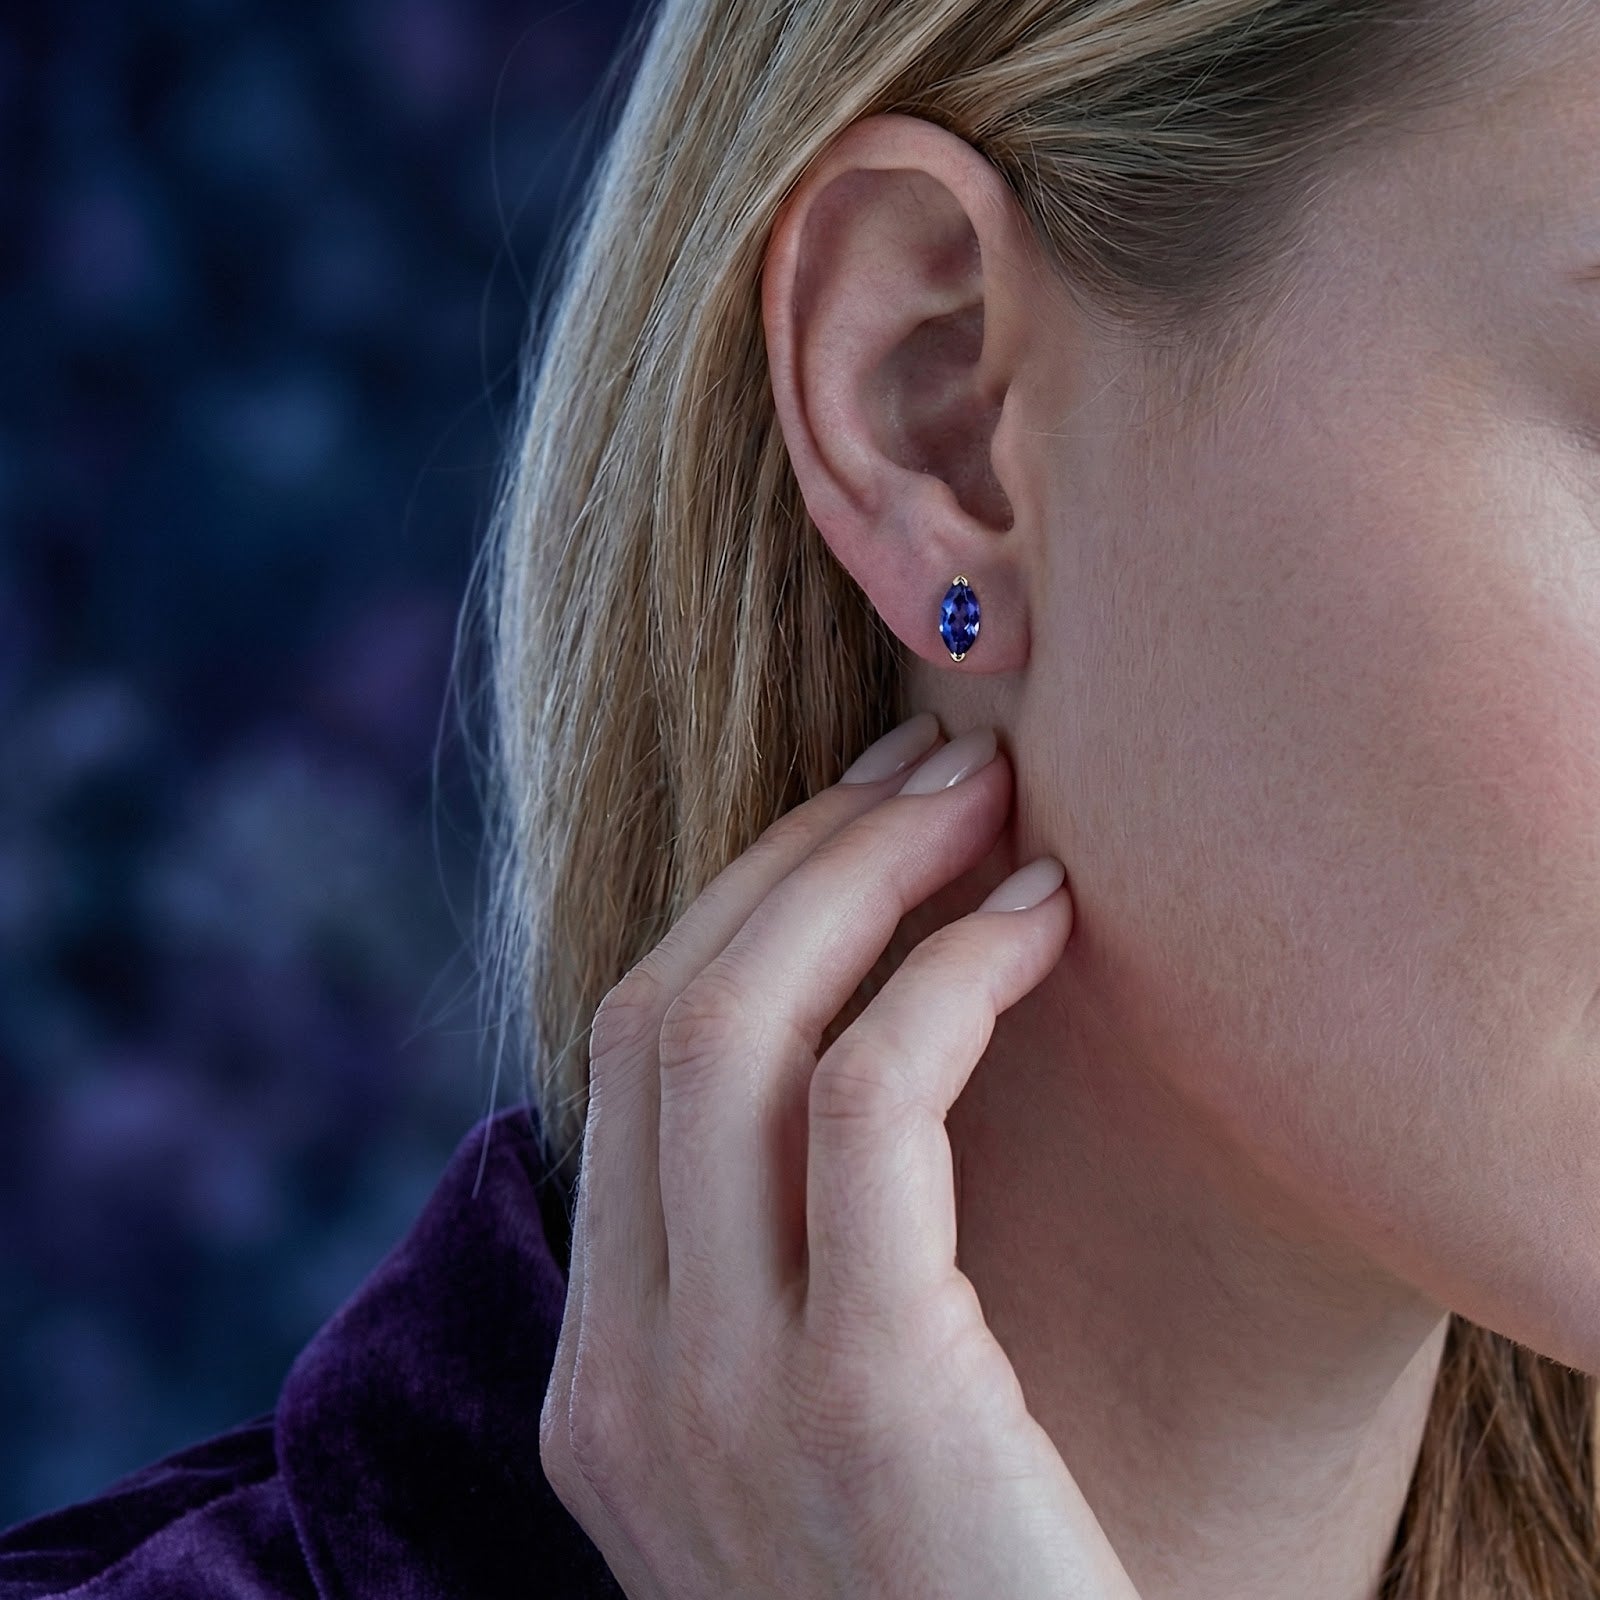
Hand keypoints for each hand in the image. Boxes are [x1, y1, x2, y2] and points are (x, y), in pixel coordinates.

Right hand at [539, 716, 1141, 1599]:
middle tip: (928, 760)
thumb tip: (844, 1050)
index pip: (628, 1063)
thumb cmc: (967, 1595)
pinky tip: (1042, 920)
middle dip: (798, 856)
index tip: (857, 822)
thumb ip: (783, 1273)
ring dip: (866, 875)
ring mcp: (714, 1393)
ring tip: (986, 797)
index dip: (742, 909)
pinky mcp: (860, 1397)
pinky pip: (873, 1102)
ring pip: (736, 1028)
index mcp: (609, 1379)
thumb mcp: (826, 1435)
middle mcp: (624, 1376)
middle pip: (663, 1012)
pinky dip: (949, 975)